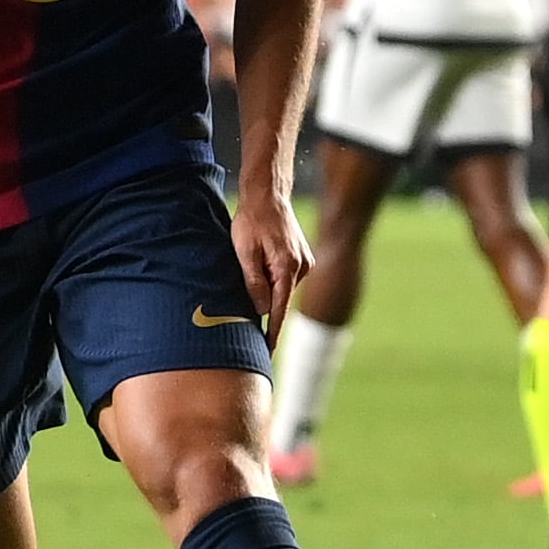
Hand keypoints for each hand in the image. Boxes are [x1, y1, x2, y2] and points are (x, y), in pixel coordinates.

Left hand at [230, 183, 312, 339]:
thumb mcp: (244, 252)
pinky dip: (274, 279)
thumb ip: (254, 283)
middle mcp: (301, 268)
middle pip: (281, 300)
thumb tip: (262, 310)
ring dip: (268, 288)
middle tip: (246, 316)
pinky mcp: (302, 259)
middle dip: (265, 309)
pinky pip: (286, 278)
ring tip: (252, 267)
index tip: (268, 353)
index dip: (272, 334)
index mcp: (287, 269)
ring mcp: (304, 263)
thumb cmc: (251, 221)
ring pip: (282, 289)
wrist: (268, 194)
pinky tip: (261, 264)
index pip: (280, 311)